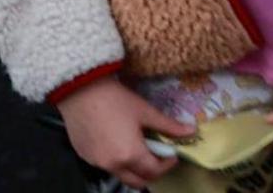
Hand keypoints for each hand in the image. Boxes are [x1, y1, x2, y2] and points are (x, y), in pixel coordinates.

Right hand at [56, 78, 198, 186]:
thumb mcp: (146, 112)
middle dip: (151, 173)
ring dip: (133, 168)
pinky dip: (117, 161)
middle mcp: (111, 165)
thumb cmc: (116, 100)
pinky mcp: (84, 156)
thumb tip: (191, 131)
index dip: (167, 165)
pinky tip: (119, 143)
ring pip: (120, 175)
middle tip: (159, 157)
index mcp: (130, 155)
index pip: (153, 171)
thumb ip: (169, 126)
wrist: (81, 91)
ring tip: (140, 148)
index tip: (172, 155)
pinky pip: (105, 166)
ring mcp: (95, 162)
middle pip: (136, 181)